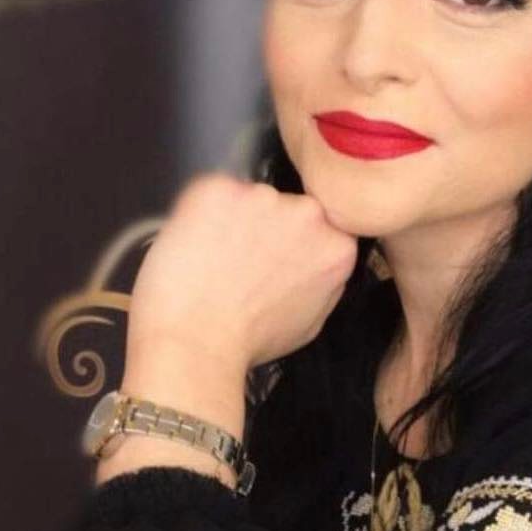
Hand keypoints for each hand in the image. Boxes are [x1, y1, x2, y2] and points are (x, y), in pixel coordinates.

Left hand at [124, 174, 360, 386]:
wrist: (196, 340)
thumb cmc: (247, 341)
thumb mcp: (310, 324)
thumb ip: (324, 285)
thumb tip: (315, 267)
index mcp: (336, 248)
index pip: (322, 229)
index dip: (294, 244)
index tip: (276, 261)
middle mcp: (307, 213)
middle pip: (288, 207)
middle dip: (267, 226)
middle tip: (241, 262)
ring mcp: (262, 196)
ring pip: (248, 198)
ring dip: (233, 219)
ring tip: (213, 261)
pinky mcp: (219, 189)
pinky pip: (211, 193)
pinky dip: (200, 214)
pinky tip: (195, 249)